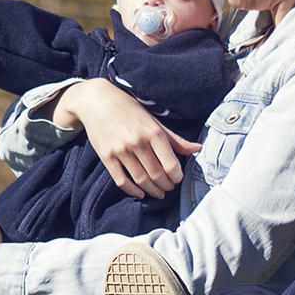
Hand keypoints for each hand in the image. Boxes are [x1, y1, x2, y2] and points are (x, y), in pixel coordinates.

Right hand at [55, 80, 200, 199]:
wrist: (97, 101)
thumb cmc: (129, 109)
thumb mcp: (154, 120)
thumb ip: (174, 138)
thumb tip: (197, 149)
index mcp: (153, 132)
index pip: (171, 164)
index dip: (177, 176)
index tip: (178, 178)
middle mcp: (138, 142)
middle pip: (157, 175)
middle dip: (166, 186)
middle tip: (169, 188)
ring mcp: (121, 150)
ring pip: (141, 180)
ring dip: (152, 191)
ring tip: (158, 193)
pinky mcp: (107, 156)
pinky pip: (121, 180)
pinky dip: (132, 191)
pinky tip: (140, 193)